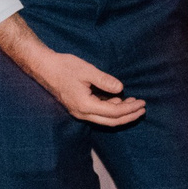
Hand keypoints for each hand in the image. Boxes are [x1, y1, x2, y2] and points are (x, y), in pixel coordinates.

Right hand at [29, 49, 147, 126]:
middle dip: (129, 116)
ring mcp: (79, 112)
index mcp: (85, 105)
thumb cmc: (64, 67)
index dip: (129, 109)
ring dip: (120, 113)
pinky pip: (98, 113)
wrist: (45, 68)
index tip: (142, 102)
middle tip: (143, 108)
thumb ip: (104, 80)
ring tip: (134, 103)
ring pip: (105, 119)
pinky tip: (119, 100)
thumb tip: (121, 89)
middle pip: (111, 121)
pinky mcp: (78, 107)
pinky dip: (111, 109)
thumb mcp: (87, 70)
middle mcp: (82, 113)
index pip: (113, 112)